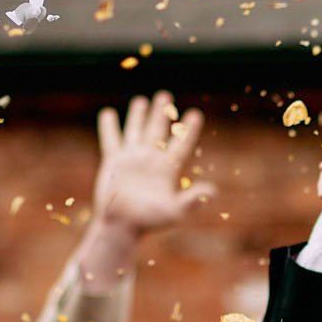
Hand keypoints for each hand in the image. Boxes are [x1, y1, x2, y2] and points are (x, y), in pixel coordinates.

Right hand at [93, 91, 211, 237]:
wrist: (122, 225)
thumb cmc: (149, 222)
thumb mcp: (175, 211)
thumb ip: (192, 200)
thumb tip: (212, 191)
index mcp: (168, 169)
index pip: (181, 144)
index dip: (189, 129)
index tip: (195, 114)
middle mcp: (151, 160)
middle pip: (158, 130)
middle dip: (162, 113)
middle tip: (165, 95)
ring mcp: (132, 159)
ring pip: (136, 130)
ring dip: (139, 115)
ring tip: (142, 100)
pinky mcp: (114, 161)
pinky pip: (111, 139)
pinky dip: (109, 126)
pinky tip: (109, 113)